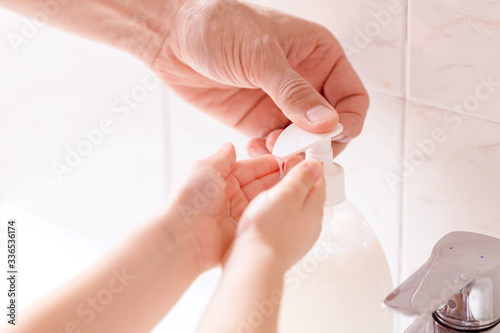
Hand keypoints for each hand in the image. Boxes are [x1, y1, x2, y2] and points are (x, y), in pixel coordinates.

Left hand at [150, 0, 368, 156]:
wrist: (174, 39)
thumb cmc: (218, 27)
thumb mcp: (261, 55)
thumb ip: (294, 92)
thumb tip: (327, 123)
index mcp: (319, 56)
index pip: (353, 97)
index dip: (348, 120)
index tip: (331, 136)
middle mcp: (305, 83)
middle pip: (332, 125)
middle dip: (320, 142)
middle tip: (300, 150)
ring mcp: (281, 104)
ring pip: (304, 141)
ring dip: (294, 152)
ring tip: (274, 148)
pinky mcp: (258, 121)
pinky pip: (276, 147)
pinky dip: (272, 155)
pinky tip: (257, 149)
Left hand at [163, 143, 299, 271]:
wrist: (184, 237)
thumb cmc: (189, 201)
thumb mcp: (204, 168)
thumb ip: (222, 158)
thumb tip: (229, 146)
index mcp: (221, 179)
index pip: (251, 168)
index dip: (269, 163)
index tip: (288, 158)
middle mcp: (231, 197)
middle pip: (261, 184)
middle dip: (280, 176)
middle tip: (301, 170)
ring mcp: (238, 215)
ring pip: (265, 200)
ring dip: (281, 193)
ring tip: (300, 184)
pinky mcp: (244, 231)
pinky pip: (263, 218)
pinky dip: (276, 211)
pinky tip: (290, 205)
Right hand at [234, 159, 325, 269]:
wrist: (255, 263)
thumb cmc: (269, 228)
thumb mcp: (287, 194)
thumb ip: (302, 178)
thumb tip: (316, 165)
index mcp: (315, 209)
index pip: (318, 182)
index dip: (307, 168)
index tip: (294, 159)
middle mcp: (311, 225)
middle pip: (307, 197)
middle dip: (296, 182)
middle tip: (281, 170)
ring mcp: (298, 238)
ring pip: (295, 210)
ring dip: (285, 198)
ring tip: (269, 190)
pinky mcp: (283, 246)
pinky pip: (284, 223)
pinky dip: (277, 214)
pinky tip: (265, 213)